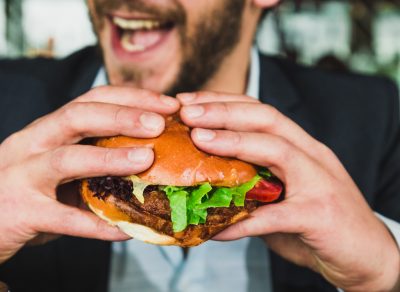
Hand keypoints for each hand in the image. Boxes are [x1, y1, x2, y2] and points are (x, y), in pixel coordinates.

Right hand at [0, 86, 179, 263]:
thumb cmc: (28, 186)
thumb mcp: (58, 161)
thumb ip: (93, 155)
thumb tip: (151, 159)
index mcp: (50, 128)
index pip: (93, 100)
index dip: (132, 98)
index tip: (168, 104)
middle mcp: (34, 143)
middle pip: (78, 117)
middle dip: (122, 116)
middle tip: (160, 124)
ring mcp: (23, 175)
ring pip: (67, 159)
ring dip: (110, 158)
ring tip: (146, 159)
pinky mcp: (21, 212)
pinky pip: (64, 218)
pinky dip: (97, 225)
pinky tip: (126, 230)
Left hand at [178, 91, 399, 291]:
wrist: (367, 255)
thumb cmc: (319, 222)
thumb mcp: (284, 193)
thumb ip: (254, 185)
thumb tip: (208, 184)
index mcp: (301, 147)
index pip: (260, 111)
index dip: (224, 102)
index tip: (189, 102)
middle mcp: (311, 156)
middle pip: (267, 118)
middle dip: (224, 110)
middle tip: (186, 111)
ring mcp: (319, 182)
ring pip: (276, 149)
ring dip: (234, 141)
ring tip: (198, 139)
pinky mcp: (320, 215)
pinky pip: (275, 216)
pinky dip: (243, 221)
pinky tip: (216, 227)